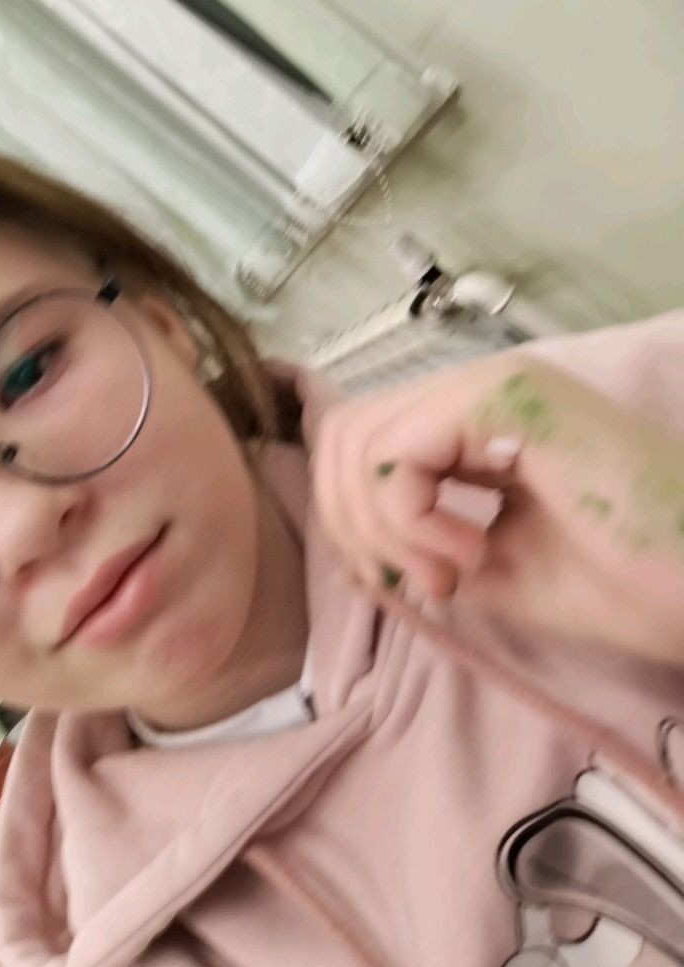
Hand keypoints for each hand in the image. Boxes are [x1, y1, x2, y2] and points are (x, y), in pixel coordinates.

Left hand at [312, 352, 683, 659]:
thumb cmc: (620, 582)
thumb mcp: (494, 564)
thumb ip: (423, 537)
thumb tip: (360, 540)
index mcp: (477, 420)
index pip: (362, 442)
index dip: (358, 520)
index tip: (418, 583)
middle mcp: (479, 388)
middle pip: (344, 435)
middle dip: (356, 524)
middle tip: (424, 583)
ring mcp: (494, 383)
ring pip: (358, 440)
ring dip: (384, 526)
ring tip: (452, 571)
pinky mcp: (506, 396)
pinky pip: (395, 450)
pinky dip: (409, 518)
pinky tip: (470, 556)